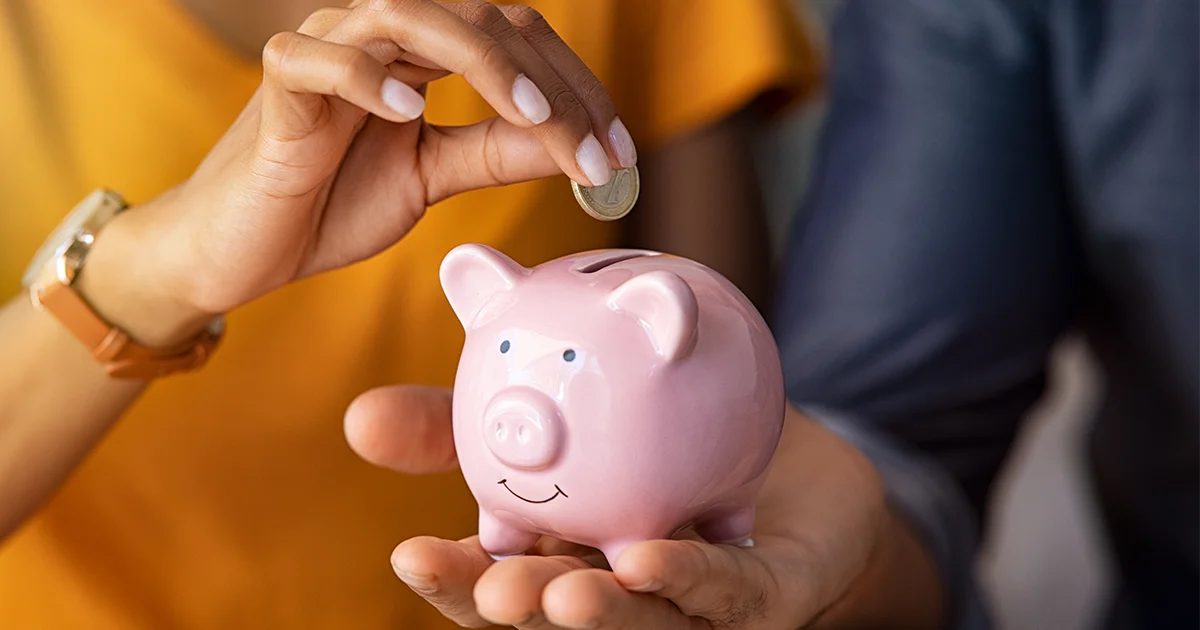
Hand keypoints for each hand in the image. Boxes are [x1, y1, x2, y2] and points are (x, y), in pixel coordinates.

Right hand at [81, 0, 636, 346]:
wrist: (242, 249)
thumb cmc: (330, 203)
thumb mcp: (431, 178)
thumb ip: (494, 153)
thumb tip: (572, 146)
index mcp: (422, 54)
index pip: (516, 41)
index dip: (575, 90)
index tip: (620, 154)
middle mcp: (380, 36)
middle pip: (482, 20)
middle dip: (551, 85)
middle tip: (597, 153)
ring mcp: (326, 51)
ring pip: (410, 18)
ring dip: (484, 65)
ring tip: (534, 119)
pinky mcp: (278, 87)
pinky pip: (318, 59)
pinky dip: (365, 77)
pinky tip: (410, 111)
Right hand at [344, 387, 944, 628]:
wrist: (774, 436)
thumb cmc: (655, 434)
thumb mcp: (555, 413)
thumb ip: (465, 421)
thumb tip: (358, 415)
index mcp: (562, 556)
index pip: (499, 580)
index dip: (456, 580)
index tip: (408, 554)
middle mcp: (620, 592)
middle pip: (558, 615)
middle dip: (518, 611)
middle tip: (490, 586)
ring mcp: (691, 604)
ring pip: (642, 622)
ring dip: (598, 615)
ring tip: (558, 595)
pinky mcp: (764, 593)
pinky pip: (727, 591)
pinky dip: (689, 579)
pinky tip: (650, 559)